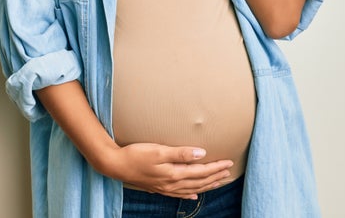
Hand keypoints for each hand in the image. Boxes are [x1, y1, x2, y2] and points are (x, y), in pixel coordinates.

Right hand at [103, 142, 232, 199]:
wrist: (116, 165)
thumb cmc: (136, 154)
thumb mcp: (158, 151)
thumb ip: (181, 153)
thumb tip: (202, 154)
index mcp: (174, 173)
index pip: (202, 171)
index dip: (216, 167)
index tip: (229, 163)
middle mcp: (172, 183)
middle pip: (200, 181)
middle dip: (215, 176)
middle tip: (229, 172)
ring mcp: (165, 187)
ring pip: (192, 188)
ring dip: (207, 185)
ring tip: (218, 182)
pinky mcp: (158, 188)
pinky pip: (179, 193)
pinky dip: (190, 193)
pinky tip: (194, 194)